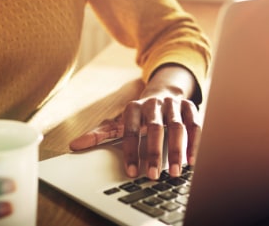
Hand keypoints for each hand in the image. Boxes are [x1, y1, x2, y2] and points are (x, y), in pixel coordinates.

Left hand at [69, 65, 201, 180]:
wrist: (164, 93)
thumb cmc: (139, 115)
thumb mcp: (120, 122)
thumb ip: (100, 134)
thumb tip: (74, 145)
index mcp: (134, 107)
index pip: (130, 130)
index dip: (130, 151)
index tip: (131, 172)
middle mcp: (154, 103)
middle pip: (154, 128)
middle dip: (153, 153)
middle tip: (153, 176)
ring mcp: (173, 104)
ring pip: (176, 127)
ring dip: (176, 151)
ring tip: (174, 172)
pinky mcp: (190, 107)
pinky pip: (195, 124)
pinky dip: (194, 142)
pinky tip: (191, 161)